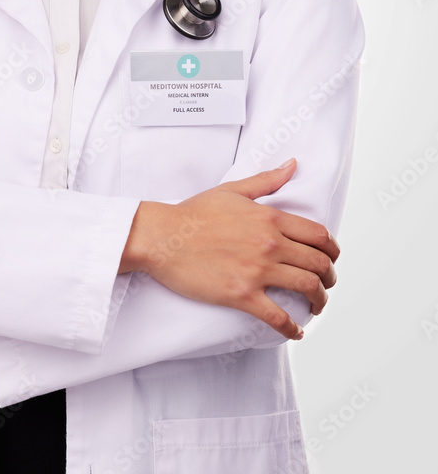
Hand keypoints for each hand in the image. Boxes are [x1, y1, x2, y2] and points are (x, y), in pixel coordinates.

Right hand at [119, 158, 338, 340]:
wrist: (163, 236)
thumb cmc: (193, 213)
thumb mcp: (232, 191)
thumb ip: (267, 181)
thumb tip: (293, 165)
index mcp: (269, 218)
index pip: (318, 235)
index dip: (332, 250)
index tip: (331, 259)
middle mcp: (269, 244)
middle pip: (319, 264)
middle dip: (330, 277)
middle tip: (327, 284)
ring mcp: (257, 271)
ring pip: (306, 288)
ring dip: (319, 301)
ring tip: (316, 306)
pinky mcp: (242, 295)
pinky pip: (278, 317)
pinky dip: (292, 328)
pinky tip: (296, 331)